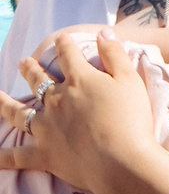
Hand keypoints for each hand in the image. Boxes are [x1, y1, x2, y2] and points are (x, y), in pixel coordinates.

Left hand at [0, 28, 168, 193]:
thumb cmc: (130, 118)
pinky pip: (16, 156)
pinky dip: (2, 157)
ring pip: (19, 114)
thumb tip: (102, 33)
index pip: (69, 56)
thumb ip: (115, 54)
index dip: (65, 45)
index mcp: (79, 81)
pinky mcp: (43, 154)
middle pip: (39, 81)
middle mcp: (56, 102)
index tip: (61, 38)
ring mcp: (45, 129)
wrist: (120, 160)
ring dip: (5, 103)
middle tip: (23, 62)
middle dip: (31, 70)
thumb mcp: (130, 79)